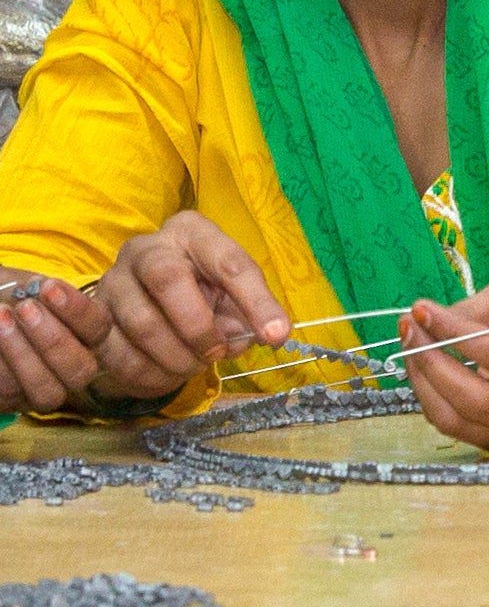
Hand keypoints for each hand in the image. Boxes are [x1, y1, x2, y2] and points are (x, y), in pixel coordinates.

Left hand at [0, 270, 111, 412]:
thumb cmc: (3, 298)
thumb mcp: (17, 285)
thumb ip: (34, 287)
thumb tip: (38, 287)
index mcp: (83, 333)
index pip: (99, 328)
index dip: (78, 311)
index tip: (47, 287)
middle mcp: (72, 366)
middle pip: (82, 369)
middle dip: (54, 339)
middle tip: (26, 308)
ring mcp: (44, 389)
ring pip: (50, 391)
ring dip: (23, 356)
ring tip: (1, 320)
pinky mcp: (14, 402)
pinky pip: (13, 395)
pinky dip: (2, 366)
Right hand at [91, 213, 289, 402]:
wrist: (149, 302)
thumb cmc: (202, 291)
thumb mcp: (233, 294)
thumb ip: (249, 312)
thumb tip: (258, 336)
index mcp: (192, 233)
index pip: (228, 261)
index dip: (257, 301)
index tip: (276, 335)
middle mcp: (146, 248)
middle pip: (168, 280)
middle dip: (199, 328)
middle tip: (217, 352)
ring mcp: (113, 280)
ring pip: (142, 323)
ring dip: (177, 357)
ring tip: (196, 364)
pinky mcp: (94, 317)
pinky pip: (120, 354)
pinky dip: (152, 374)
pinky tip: (169, 372)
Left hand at [400, 272, 488, 454]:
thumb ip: (477, 309)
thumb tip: (425, 322)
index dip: (456, 335)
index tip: (421, 311)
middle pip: (480, 401)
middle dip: (432, 364)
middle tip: (408, 330)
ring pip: (463, 422)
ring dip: (425, 383)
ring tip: (412, 345)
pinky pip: (462, 430)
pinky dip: (435, 400)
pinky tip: (427, 370)